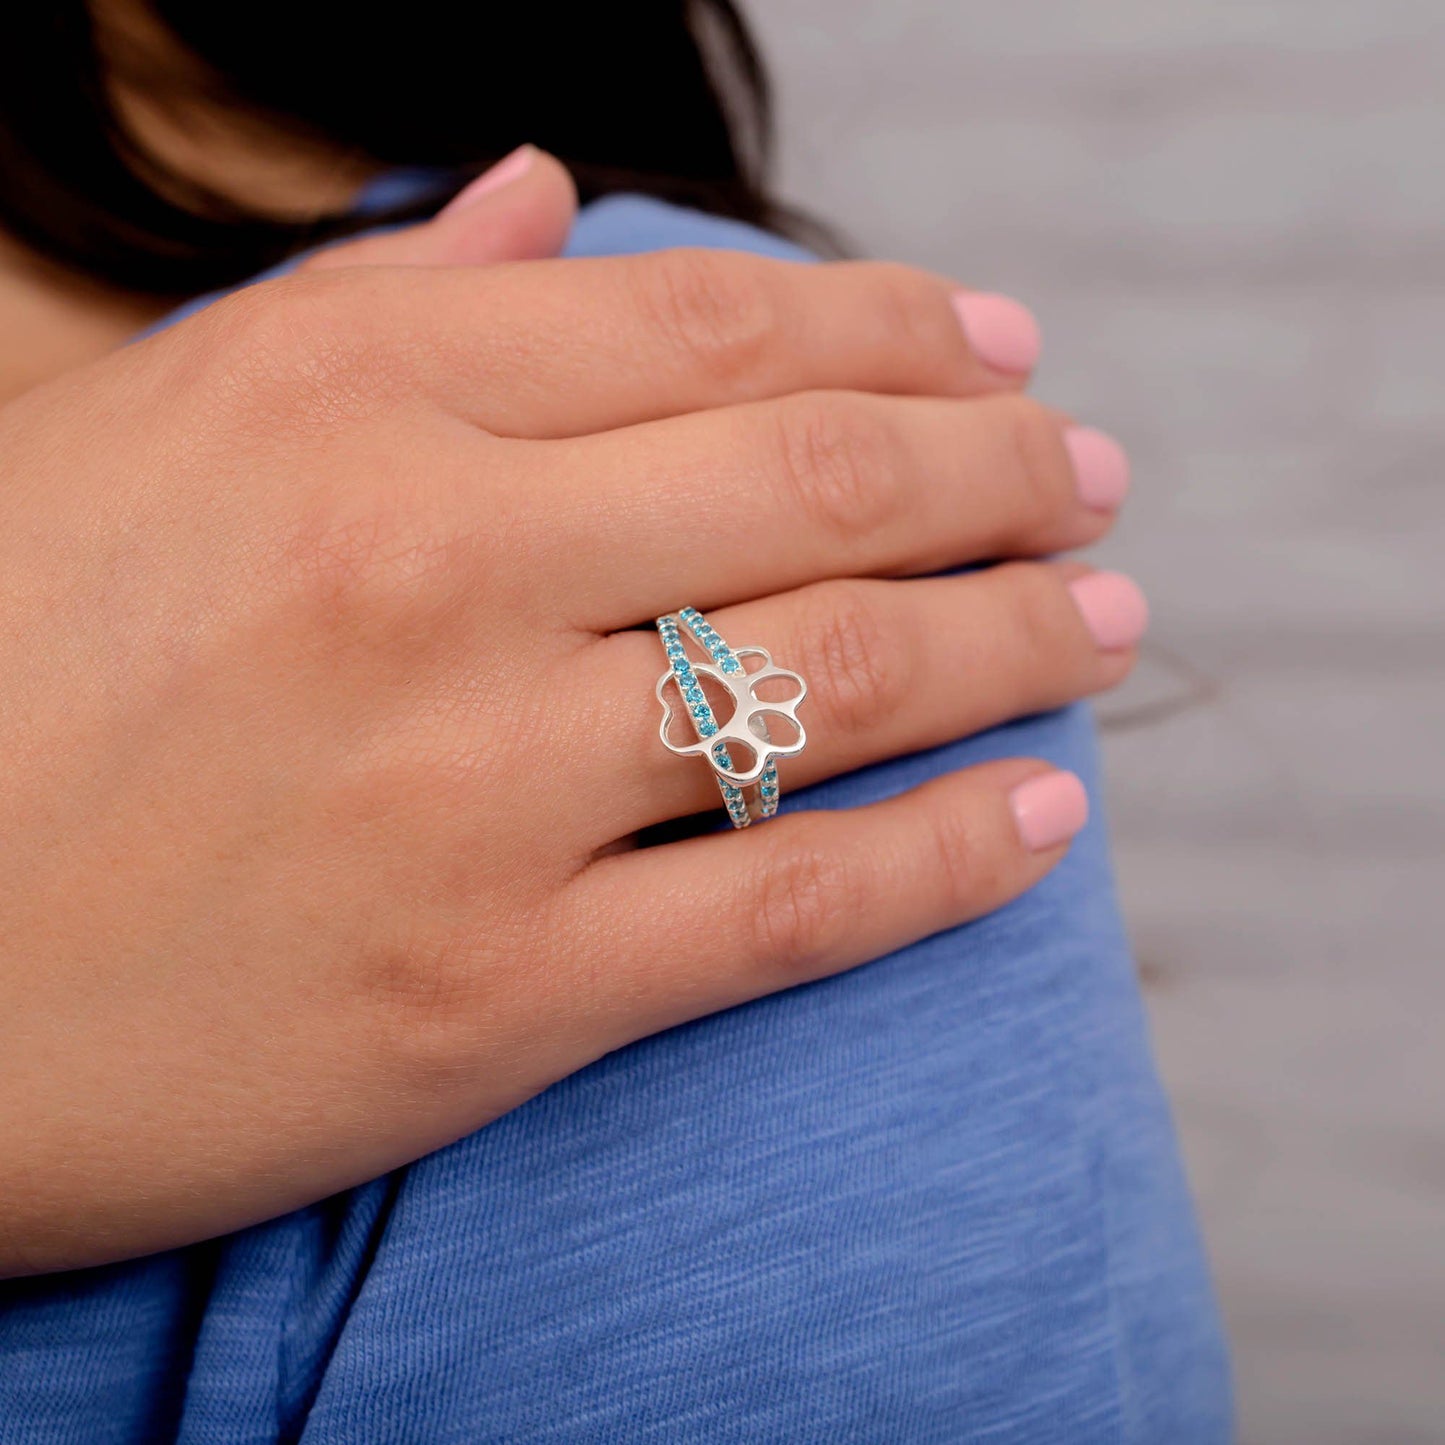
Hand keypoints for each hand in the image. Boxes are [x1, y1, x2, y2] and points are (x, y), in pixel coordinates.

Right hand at [0, 240, 1140, 1274]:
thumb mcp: (142, 435)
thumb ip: (364, 308)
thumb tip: (546, 203)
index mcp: (344, 407)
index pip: (709, 330)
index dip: (896, 330)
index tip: (1000, 353)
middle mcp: (430, 569)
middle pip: (818, 477)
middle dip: (999, 469)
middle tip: (1090, 478)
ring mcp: (473, 789)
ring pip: (843, 676)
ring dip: (1019, 637)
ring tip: (1105, 619)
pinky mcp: (497, 993)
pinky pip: (790, 903)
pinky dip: (947, 861)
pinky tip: (1044, 818)